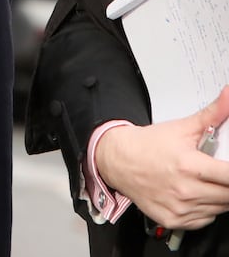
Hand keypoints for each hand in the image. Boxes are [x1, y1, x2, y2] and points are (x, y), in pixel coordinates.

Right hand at [96, 86, 228, 229]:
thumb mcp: (181, 127)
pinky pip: (205, 219)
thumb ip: (212, 115)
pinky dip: (206, 208)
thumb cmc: (148, 145)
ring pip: (220, 208)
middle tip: (216, 171)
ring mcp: (180, 208)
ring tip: (203, 180)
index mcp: (189, 166)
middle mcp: (185, 190)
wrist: (118, 160)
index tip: (228, 167)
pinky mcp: (174, 219)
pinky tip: (194, 193)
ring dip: (219, 195)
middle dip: (227, 182)